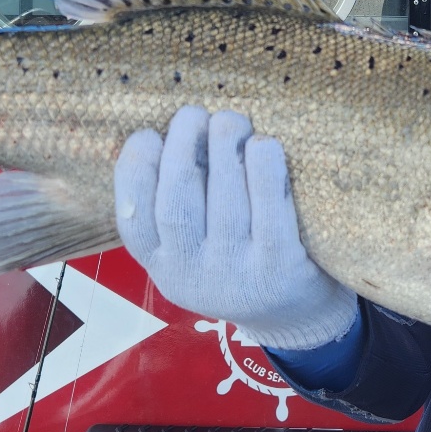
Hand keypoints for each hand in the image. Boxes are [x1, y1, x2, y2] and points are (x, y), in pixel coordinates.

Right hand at [114, 106, 358, 350]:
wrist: (297, 318)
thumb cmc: (240, 262)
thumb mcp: (195, 249)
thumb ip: (177, 207)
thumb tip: (172, 132)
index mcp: (165, 268)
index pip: (133, 222)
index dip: (134, 173)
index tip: (147, 134)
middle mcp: (193, 277)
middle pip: (177, 205)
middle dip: (182, 149)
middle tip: (193, 113)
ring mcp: (236, 277)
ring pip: (223, 202)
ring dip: (224, 149)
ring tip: (229, 120)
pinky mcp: (279, 270)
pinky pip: (269, 211)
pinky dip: (264, 171)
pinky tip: (264, 144)